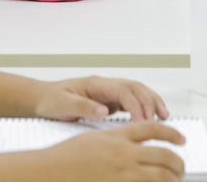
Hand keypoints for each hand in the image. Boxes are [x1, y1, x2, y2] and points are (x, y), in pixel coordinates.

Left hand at [34, 75, 170, 122]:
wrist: (42, 99)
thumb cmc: (50, 100)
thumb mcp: (63, 105)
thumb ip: (83, 107)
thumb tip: (104, 111)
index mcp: (95, 84)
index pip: (123, 91)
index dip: (136, 105)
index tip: (143, 121)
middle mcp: (105, 85)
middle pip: (135, 88)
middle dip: (149, 102)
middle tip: (159, 121)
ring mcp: (108, 92)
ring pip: (137, 91)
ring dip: (151, 101)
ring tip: (164, 116)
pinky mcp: (109, 101)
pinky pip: (132, 101)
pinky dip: (144, 107)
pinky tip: (152, 117)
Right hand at [39, 123, 184, 181]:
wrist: (50, 171)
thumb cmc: (66, 157)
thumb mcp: (94, 138)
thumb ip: (116, 140)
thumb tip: (134, 143)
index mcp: (118, 137)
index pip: (153, 129)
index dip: (171, 133)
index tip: (181, 138)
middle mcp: (124, 153)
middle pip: (164, 154)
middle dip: (177, 163)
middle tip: (181, 168)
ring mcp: (122, 173)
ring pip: (160, 175)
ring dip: (172, 178)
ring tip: (175, 180)